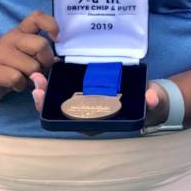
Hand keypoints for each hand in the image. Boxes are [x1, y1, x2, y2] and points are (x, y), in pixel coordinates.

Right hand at [0, 10, 58, 107]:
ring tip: (22, 79)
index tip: (55, 39)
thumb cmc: (6, 68)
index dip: (51, 25)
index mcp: (20, 32)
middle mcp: (10, 39)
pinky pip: (17, 78)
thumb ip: (39, 54)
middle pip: (40, 45)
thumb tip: (57, 60)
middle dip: (46, 62)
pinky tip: (14, 85)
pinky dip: (20, 86)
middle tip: (39, 70)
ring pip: (32, 66)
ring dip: (32, 78)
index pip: (37, 17)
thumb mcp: (24, 56)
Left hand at [29, 75, 169, 131]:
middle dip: (46, 100)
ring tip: (37, 76)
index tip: (43, 98)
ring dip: (48, 91)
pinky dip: (59, 82)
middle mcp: (91, 116)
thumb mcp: (154, 101)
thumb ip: (153, 99)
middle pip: (62, 112)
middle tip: (36, 84)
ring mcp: (88, 105)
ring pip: (62, 102)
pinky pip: (69, 91)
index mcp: (101, 122)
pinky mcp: (89, 93)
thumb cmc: (150, 103)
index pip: (74, 121)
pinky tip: (50, 69)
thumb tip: (152, 97)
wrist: (152, 98)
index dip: (56, 113)